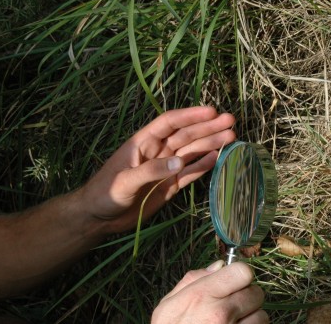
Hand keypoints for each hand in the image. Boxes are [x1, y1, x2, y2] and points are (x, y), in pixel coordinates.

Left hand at [79, 107, 235, 232]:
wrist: (99, 218)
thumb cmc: (105, 194)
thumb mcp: (124, 181)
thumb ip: (151, 170)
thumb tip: (180, 162)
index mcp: (143, 142)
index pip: (170, 123)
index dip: (190, 115)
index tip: (211, 112)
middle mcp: (157, 151)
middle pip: (186, 135)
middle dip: (208, 128)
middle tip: (231, 121)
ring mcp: (165, 168)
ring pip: (192, 152)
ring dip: (211, 144)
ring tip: (231, 137)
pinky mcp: (170, 186)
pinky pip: (190, 173)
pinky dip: (204, 166)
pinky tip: (218, 157)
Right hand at [152, 261, 268, 323]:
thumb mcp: (168, 308)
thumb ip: (193, 280)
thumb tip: (219, 266)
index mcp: (202, 296)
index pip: (242, 272)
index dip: (239, 275)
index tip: (234, 281)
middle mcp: (221, 313)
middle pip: (256, 292)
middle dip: (247, 298)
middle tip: (232, 307)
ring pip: (262, 316)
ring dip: (252, 320)